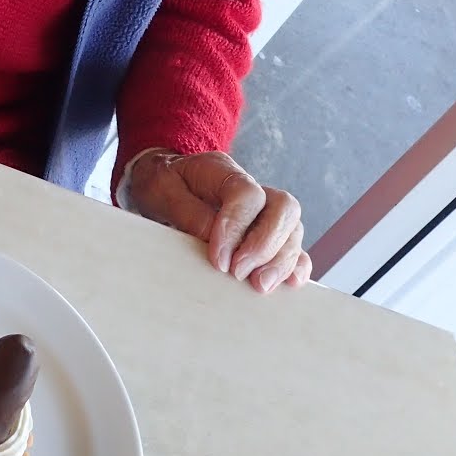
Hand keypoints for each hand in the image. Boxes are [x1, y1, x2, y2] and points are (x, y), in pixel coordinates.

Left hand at [128, 149, 310, 291]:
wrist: (161, 183)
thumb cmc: (161, 186)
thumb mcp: (162, 193)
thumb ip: (190, 215)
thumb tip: (218, 244)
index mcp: (222, 170)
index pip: (247, 194)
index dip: (237, 228)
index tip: (219, 261)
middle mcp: (251, 187)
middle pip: (283, 207)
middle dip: (266, 245)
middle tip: (240, 274)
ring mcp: (263, 209)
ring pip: (293, 228)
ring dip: (281, 260)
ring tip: (258, 285)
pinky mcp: (266, 231)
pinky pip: (293, 245)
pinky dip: (294, 264)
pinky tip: (288, 283)